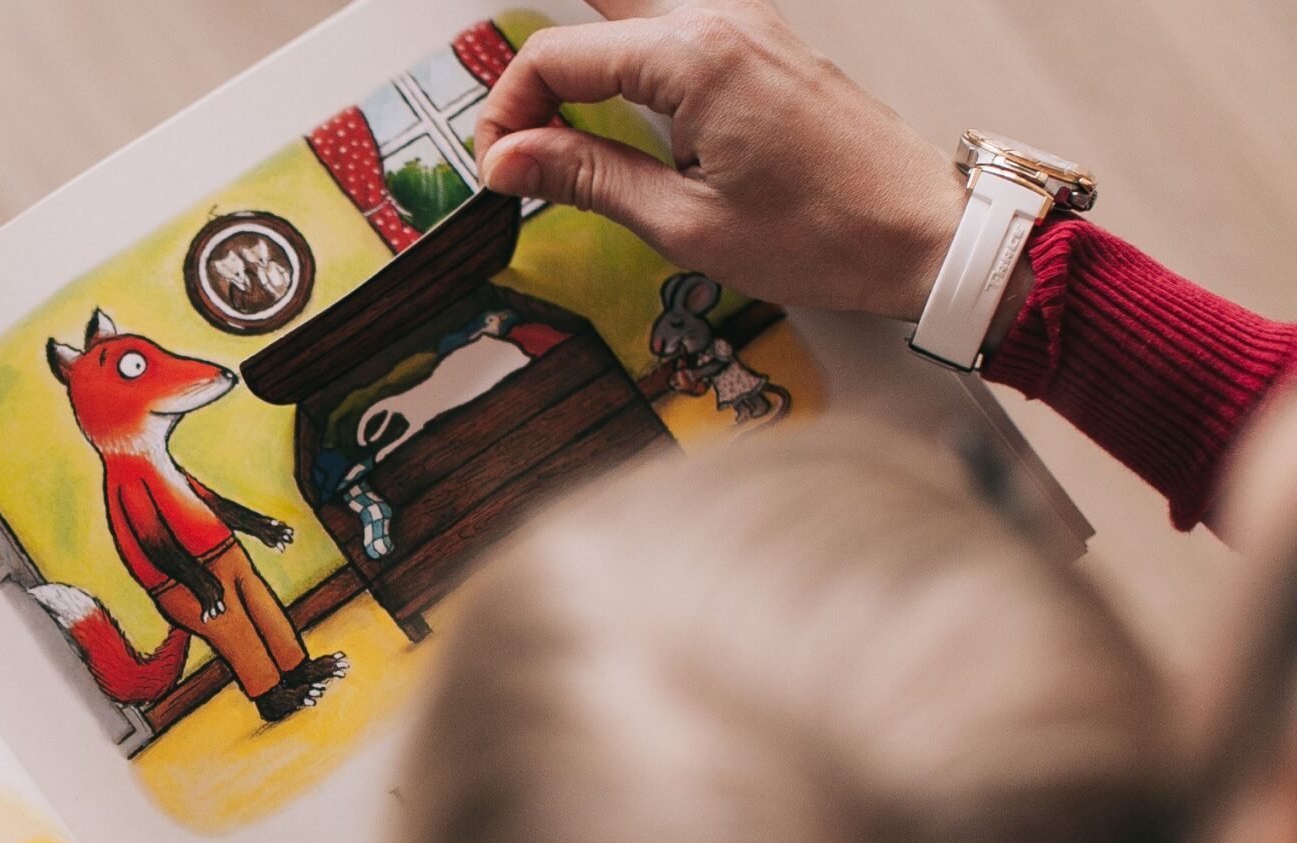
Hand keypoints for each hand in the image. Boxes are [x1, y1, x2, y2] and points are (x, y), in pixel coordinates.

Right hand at [472, 0, 965, 321]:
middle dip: (535, 79)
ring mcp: (746, 28)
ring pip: (626, 15)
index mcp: (694, 57)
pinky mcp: (763, 48)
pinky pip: (670, 30)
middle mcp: (720, 22)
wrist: (925, 235)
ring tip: (553, 129)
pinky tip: (613, 111)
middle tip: (516, 143)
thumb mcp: (683, 225)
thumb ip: (586, 178)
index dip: (508, 115)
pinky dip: (626, 62)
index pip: (554, 57)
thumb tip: (508, 159)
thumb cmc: (828, 234)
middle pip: (585, 22)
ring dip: (579, 65)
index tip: (501, 170)